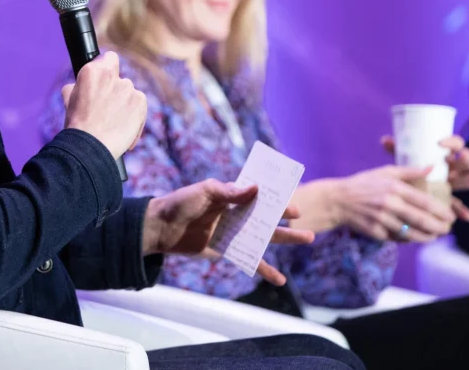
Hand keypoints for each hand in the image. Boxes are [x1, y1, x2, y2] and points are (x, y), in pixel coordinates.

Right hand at [61, 51, 145, 159]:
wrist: (90, 147)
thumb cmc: (77, 125)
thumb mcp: (69, 99)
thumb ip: (78, 85)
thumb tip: (79, 84)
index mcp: (92, 72)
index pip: (108, 58)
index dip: (107, 68)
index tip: (105, 80)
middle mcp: (112, 76)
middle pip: (119, 78)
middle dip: (115, 90)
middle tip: (107, 108)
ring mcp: (128, 88)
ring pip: (129, 92)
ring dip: (124, 103)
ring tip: (114, 122)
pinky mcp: (140, 101)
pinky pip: (139, 104)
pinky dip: (135, 115)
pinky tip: (123, 128)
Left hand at [142, 179, 314, 286]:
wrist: (161, 227)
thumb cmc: (181, 203)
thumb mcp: (205, 191)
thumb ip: (230, 192)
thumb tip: (256, 189)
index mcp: (231, 196)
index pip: (260, 197)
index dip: (277, 201)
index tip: (294, 208)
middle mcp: (236, 213)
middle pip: (266, 219)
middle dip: (286, 224)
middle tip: (308, 228)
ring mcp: (233, 232)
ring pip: (263, 238)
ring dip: (283, 241)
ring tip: (307, 240)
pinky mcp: (226, 249)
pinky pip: (249, 259)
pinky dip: (264, 269)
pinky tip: (280, 279)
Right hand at [330, 166, 455, 241]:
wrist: (338, 200)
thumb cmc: (363, 184)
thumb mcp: (385, 172)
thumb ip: (410, 171)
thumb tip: (431, 167)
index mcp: (394, 188)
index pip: (424, 202)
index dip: (441, 212)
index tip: (450, 217)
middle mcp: (389, 204)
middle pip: (421, 220)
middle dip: (438, 227)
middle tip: (447, 230)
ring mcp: (382, 220)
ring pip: (411, 234)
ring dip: (426, 237)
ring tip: (434, 236)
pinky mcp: (375, 232)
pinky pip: (396, 239)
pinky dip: (408, 240)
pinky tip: (414, 238)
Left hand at [381, 135, 468, 221]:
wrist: (403, 188)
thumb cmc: (405, 168)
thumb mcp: (403, 158)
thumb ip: (397, 149)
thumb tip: (385, 140)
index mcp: (443, 155)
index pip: (456, 143)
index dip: (452, 142)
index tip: (440, 143)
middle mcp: (451, 168)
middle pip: (466, 161)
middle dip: (465, 158)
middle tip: (459, 157)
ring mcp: (451, 184)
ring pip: (465, 180)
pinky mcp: (447, 200)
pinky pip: (457, 205)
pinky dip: (462, 210)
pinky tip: (466, 217)